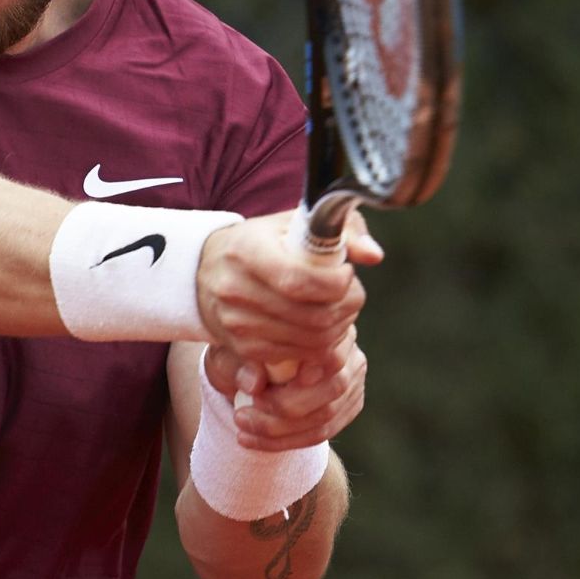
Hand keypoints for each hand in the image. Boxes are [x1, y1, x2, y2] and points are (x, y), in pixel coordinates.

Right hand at [195, 206, 383, 372]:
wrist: (206, 269)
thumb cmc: (263, 241)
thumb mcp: (295, 222)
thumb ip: (342, 230)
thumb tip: (373, 255)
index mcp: (247, 250)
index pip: (299, 280)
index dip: (336, 283)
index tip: (347, 272)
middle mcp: (236, 289)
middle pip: (311, 316)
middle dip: (347, 307)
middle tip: (351, 293)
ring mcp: (237, 323)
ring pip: (310, 341)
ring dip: (339, 328)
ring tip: (340, 308)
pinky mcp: (243, 348)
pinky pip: (298, 356)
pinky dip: (321, 346)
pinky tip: (322, 327)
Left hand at [202, 326, 368, 450]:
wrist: (250, 369)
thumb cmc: (239, 355)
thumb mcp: (227, 354)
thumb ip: (237, 363)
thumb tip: (255, 382)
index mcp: (323, 324)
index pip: (327, 348)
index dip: (305, 371)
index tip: (260, 393)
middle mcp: (348, 348)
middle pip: (334, 385)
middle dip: (285, 408)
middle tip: (241, 415)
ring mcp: (353, 378)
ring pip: (327, 414)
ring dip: (281, 430)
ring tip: (241, 426)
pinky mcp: (350, 404)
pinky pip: (323, 431)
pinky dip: (286, 441)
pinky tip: (252, 440)